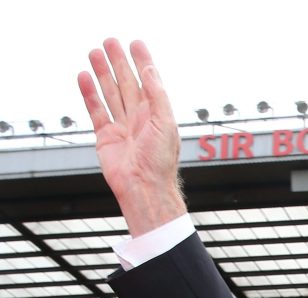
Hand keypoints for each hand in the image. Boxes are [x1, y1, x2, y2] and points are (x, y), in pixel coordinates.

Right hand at [77, 39, 185, 234]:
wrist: (143, 188)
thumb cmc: (159, 163)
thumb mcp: (165, 123)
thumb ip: (157, 95)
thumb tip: (150, 69)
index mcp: (157, 116)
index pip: (149, 82)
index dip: (142, 62)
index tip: (135, 44)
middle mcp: (140, 120)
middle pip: (128, 84)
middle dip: (119, 63)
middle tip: (110, 42)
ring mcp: (122, 128)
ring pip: (111, 94)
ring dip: (103, 74)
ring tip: (94, 53)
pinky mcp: (106, 137)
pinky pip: (96, 111)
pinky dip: (90, 94)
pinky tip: (84, 77)